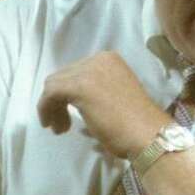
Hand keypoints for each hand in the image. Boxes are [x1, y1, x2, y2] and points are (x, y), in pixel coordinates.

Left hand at [38, 52, 167, 158]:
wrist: (148, 135)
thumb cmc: (137, 125)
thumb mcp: (116, 98)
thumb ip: (97, 92)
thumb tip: (78, 102)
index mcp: (110, 60)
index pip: (76, 72)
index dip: (67, 94)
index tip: (70, 115)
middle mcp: (98, 59)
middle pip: (63, 76)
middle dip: (58, 101)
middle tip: (62, 125)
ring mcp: (88, 71)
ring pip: (54, 85)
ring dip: (52, 107)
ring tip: (59, 129)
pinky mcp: (78, 86)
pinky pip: (50, 94)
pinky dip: (45, 109)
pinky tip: (52, 125)